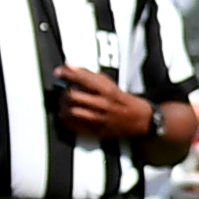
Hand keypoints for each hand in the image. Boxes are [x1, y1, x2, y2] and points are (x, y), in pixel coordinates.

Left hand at [51, 64, 171, 143]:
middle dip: (64, 93)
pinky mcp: (96, 131)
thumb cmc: (123, 100)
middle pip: (73, 96)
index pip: (82, 78)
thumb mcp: (110, 84)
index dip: (67, 73)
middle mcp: (102, 104)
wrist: (140, 120)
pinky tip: (67, 115)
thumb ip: (90, 77)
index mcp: (107, 90)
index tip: (59, 71)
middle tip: (62, 91)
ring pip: (72, 111)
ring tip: (64, 103)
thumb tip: (70, 68)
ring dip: (63, 106)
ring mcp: (99, 119)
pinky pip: (75, 126)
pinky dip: (66, 119)